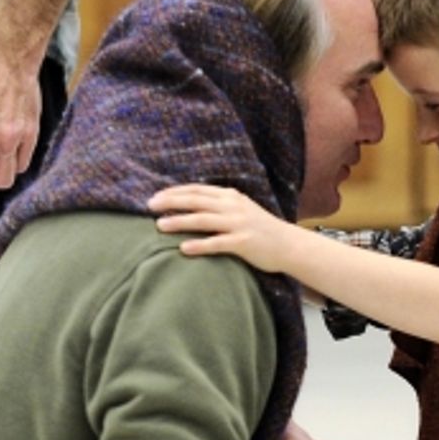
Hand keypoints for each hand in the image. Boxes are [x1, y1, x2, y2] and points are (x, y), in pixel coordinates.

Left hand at [149, 184, 302, 270]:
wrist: (289, 245)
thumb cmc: (261, 230)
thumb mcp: (241, 210)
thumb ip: (220, 206)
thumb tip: (192, 207)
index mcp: (230, 197)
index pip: (197, 190)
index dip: (174, 192)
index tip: (155, 197)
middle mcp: (233, 207)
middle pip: (196, 201)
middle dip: (171, 202)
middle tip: (149, 206)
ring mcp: (239, 224)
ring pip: (203, 220)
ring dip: (179, 221)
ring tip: (160, 226)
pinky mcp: (244, 243)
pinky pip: (217, 243)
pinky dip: (199, 245)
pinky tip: (183, 249)